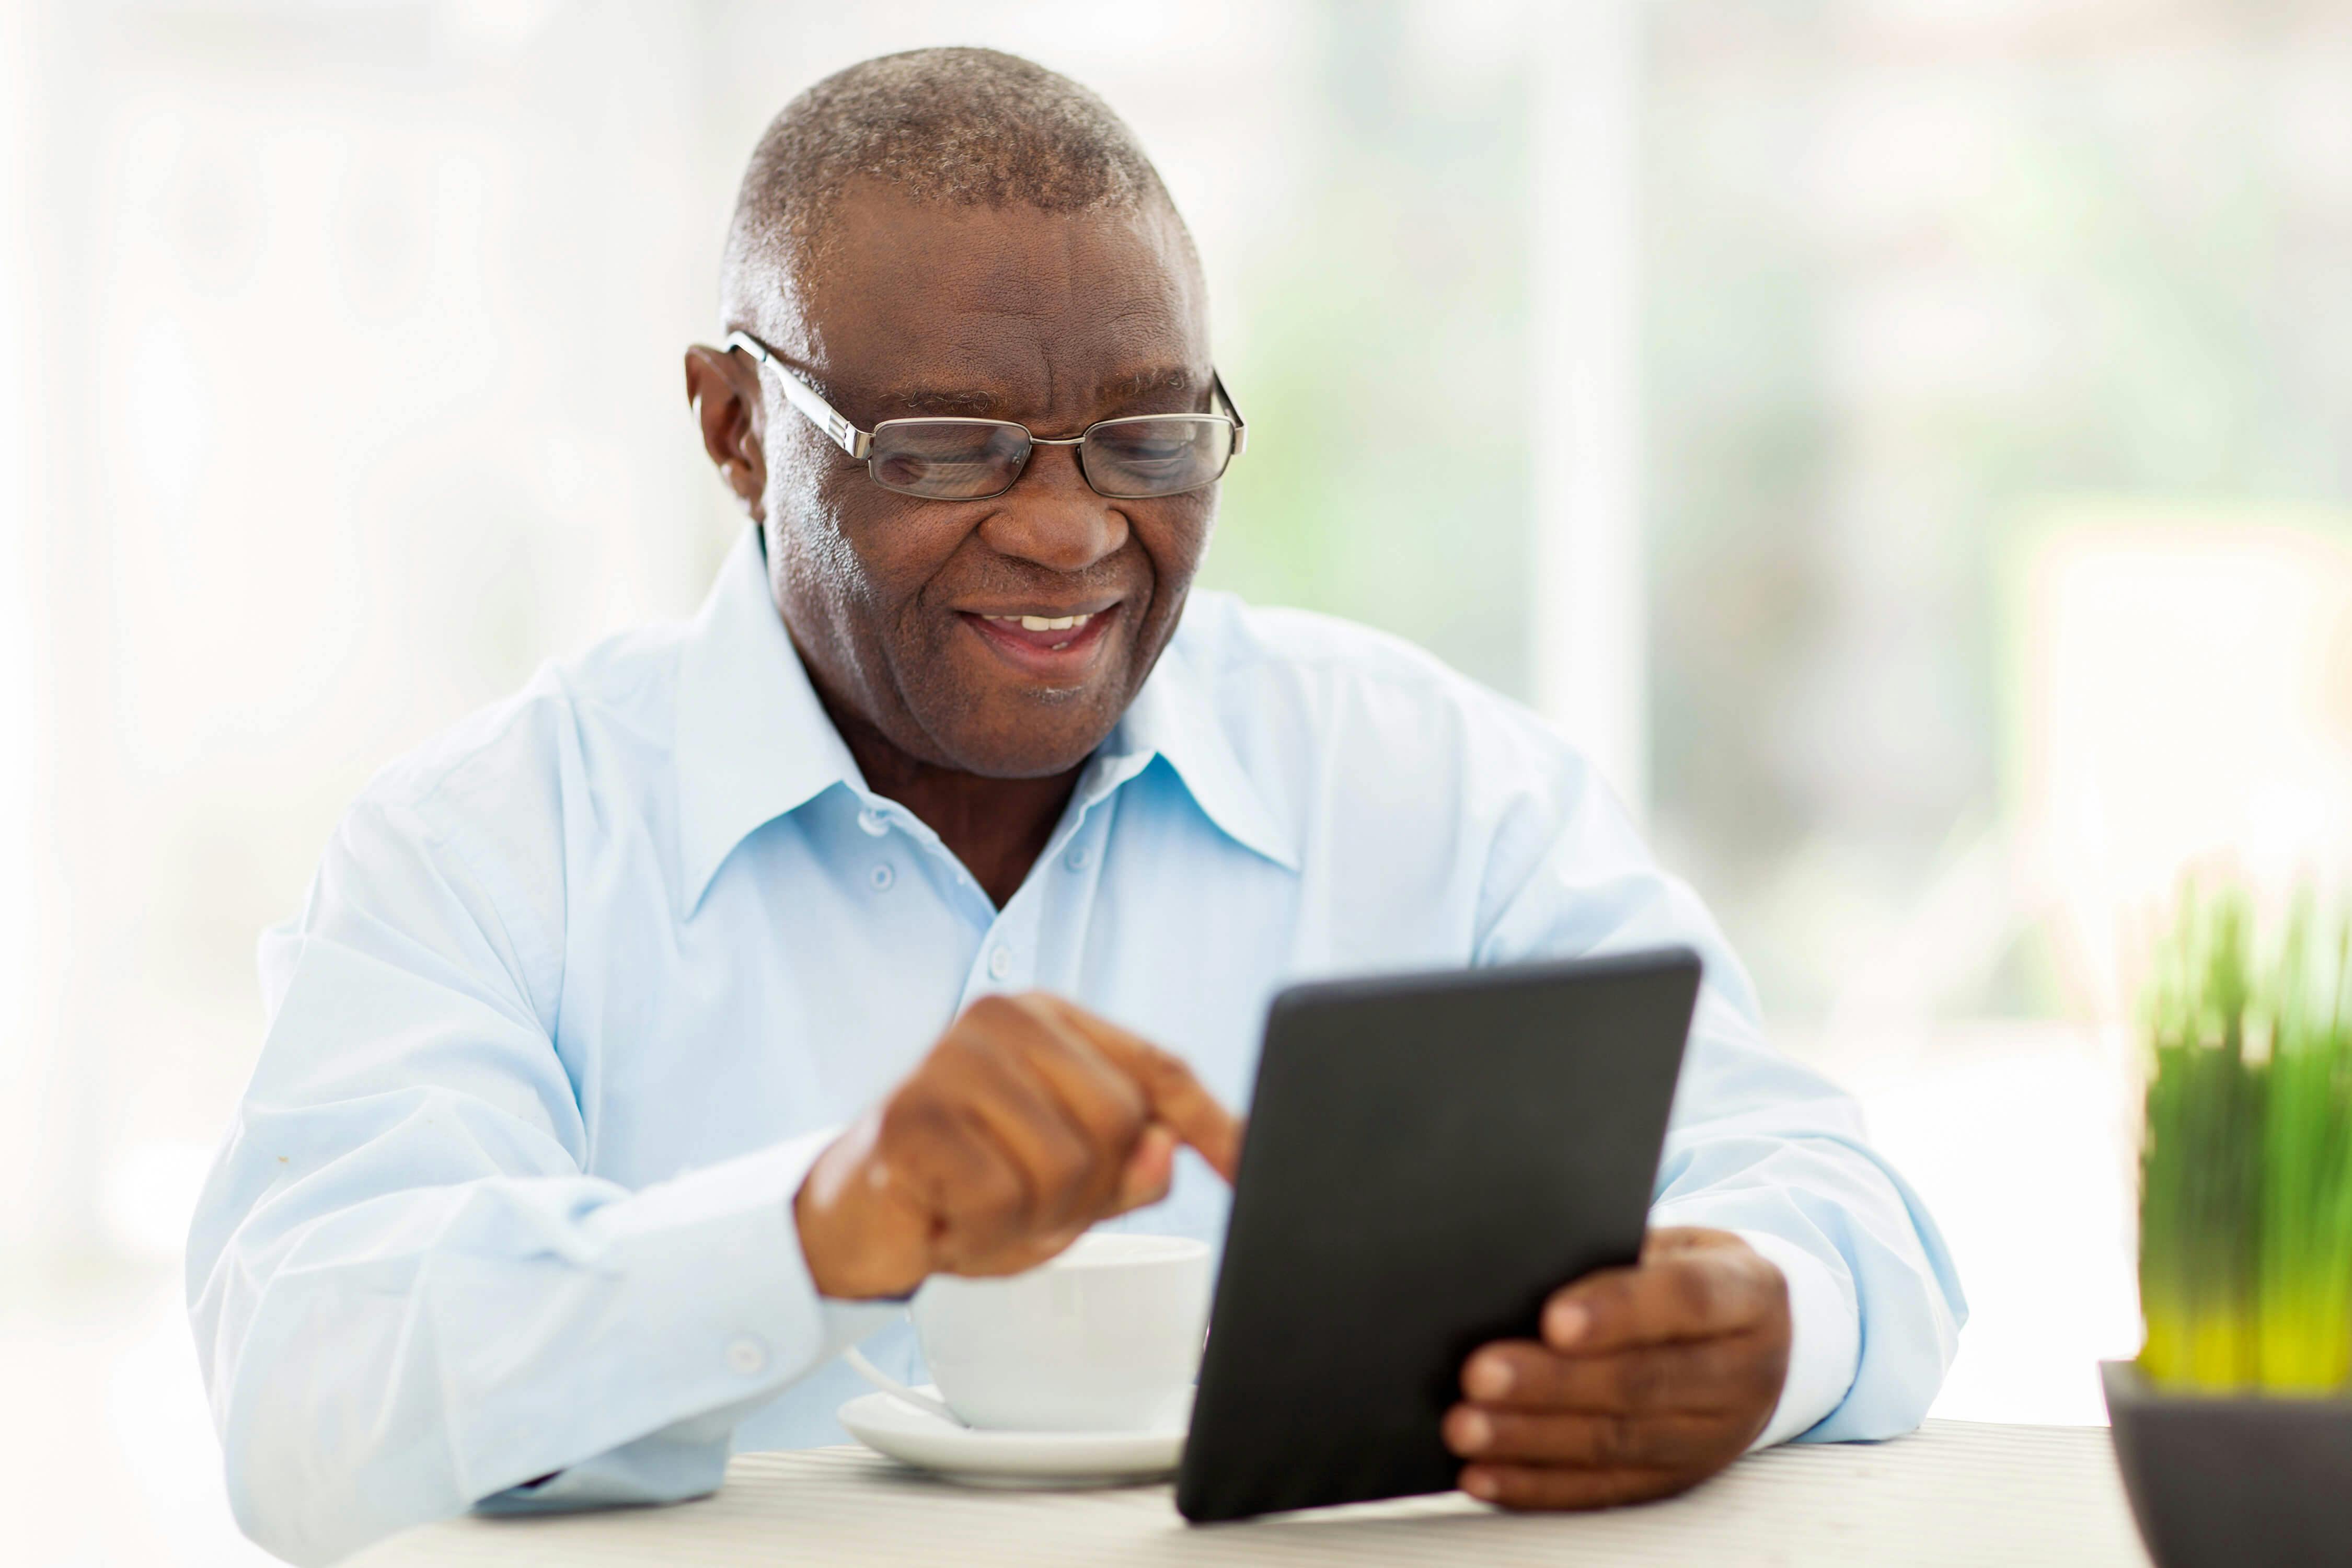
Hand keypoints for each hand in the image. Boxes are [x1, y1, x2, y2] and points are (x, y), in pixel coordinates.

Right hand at [793, 992, 1241, 1298]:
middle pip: (1120, 1123)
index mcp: (1053, 1022)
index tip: (1256, 1165)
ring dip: (1030, 1218)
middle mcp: (1005, 1019)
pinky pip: (1002, 1199)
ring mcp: (953, 1059)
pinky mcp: (912, 1114)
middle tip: (1021, 1200)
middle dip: (1085, 1191)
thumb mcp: (1069, 1186)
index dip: (1216, 1123)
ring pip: (1066, 1166)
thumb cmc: (964, 1187)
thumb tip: (1168, 1149)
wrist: (852, 1219)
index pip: (1160, 1067)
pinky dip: (983, 1233)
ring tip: (980, 1206)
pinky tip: (948, 1217)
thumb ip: (1129, 1168)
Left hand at [1444, 1227, 1790, 1508]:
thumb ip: (1617, 1255)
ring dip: (1534, 1439)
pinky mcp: (1681, 1480)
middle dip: (1555, 1383)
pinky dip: (1539, 1485)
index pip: (1687, 1300)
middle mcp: (1744, 1372)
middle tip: (1480, 1375)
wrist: (1763, 1337)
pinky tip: (1486, 1474)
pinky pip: (1607, 1490)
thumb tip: (1528, 1272)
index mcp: (1749, 1295)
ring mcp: (1716, 1436)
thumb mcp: (1677, 1245)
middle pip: (1643, 1382)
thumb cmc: (1691, 1274)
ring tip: (1468, 1427)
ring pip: (1619, 1443)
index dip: (1619, 1310)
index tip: (1552, 1318)